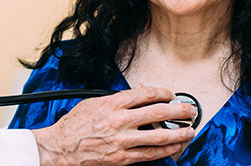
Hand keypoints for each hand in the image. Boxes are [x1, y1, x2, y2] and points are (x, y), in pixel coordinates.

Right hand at [31, 86, 196, 165]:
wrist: (61, 148)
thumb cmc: (74, 126)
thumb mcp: (93, 103)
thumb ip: (116, 99)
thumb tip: (137, 93)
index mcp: (112, 104)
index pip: (146, 94)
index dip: (163, 93)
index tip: (170, 95)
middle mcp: (119, 121)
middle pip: (158, 113)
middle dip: (178, 111)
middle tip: (189, 110)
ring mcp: (122, 140)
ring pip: (159, 136)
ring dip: (178, 133)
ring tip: (190, 130)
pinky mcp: (122, 158)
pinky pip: (150, 154)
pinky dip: (166, 151)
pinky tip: (175, 147)